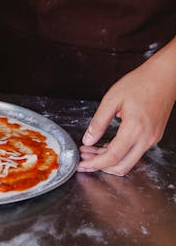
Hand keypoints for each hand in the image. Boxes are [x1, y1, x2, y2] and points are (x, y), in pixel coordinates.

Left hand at [77, 48, 175, 175]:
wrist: (163, 78)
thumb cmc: (139, 83)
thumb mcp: (112, 98)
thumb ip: (99, 121)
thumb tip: (88, 140)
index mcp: (135, 128)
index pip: (113, 156)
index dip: (95, 163)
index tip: (82, 164)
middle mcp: (146, 138)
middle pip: (122, 167)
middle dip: (101, 166)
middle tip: (85, 159)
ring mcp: (152, 139)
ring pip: (129, 161)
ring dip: (110, 160)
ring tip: (91, 150)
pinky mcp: (154, 137)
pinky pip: (136, 152)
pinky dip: (120, 153)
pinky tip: (106, 145)